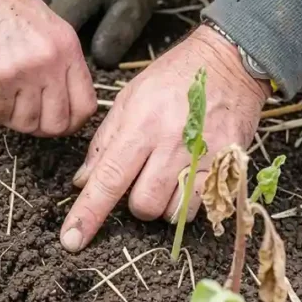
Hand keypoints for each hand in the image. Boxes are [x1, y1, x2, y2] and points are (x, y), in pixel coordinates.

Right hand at [0, 0, 96, 135]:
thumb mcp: (43, 25)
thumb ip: (58, 61)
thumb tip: (61, 100)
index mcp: (68, 47)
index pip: (86, 106)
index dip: (70, 122)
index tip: (53, 120)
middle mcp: (52, 61)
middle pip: (58, 123)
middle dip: (39, 126)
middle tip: (21, 113)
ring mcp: (25, 71)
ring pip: (26, 124)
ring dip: (10, 116)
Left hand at [60, 26, 268, 251]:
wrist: (230, 61)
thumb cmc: (174, 77)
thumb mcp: (130, 97)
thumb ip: (105, 141)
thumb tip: (83, 181)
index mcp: (141, 126)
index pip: (108, 180)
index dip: (88, 214)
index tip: (72, 239)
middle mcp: (172, 145)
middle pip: (143, 205)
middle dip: (136, 202)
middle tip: (143, 178)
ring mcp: (204, 158)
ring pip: (173, 213)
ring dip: (164, 204)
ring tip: (168, 177)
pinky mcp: (230, 165)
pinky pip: (203, 207)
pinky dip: (191, 202)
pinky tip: (190, 180)